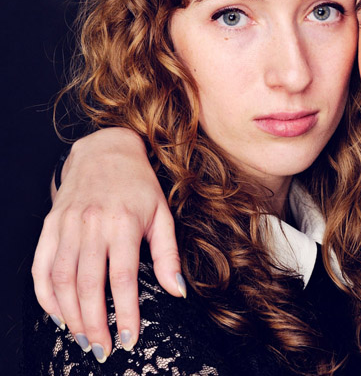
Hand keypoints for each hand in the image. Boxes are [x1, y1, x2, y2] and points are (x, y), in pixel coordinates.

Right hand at [31, 127, 182, 362]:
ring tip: (82, 338)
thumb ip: (168, 255)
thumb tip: (178, 291)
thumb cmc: (139, 185)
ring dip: (70, 315)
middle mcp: (91, 227)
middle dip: (95, 324)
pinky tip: (58, 314)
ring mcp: (66, 227)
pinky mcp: (50, 227)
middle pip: (88, 286)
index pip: (122, 280)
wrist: (106, 151)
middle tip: (102, 349)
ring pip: (62, 281)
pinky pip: (41, 267)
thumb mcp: (162, 215)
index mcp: (123, 224)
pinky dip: (46, 295)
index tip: (129, 338)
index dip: (125, 313)